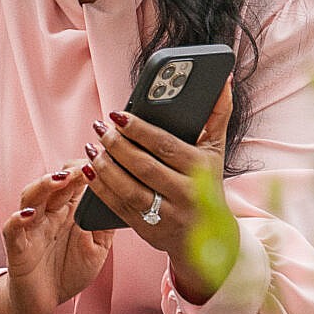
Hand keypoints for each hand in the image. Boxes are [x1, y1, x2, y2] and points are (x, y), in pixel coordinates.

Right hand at [0, 164, 114, 313]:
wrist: (44, 301)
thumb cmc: (68, 271)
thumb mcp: (97, 249)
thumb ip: (105, 226)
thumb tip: (116, 202)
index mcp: (68, 211)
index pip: (76, 182)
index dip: (87, 169)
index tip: (104, 162)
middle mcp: (48, 214)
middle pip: (55, 184)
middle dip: (71, 172)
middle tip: (87, 164)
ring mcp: (31, 227)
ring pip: (31, 197)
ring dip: (44, 185)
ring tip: (61, 178)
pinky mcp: (17, 246)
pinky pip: (13, 228)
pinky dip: (18, 219)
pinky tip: (28, 214)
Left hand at [87, 82, 234, 299]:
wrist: (211, 234)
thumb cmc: (207, 182)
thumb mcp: (214, 150)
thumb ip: (218, 113)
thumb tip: (224, 79)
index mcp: (200, 169)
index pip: (164, 145)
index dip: (138, 129)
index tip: (117, 115)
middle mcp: (185, 193)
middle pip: (144, 166)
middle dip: (117, 145)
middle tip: (100, 128)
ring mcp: (167, 214)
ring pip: (129, 189)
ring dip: (105, 167)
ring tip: (92, 147)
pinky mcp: (148, 229)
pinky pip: (119, 207)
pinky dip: (101, 189)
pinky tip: (89, 171)